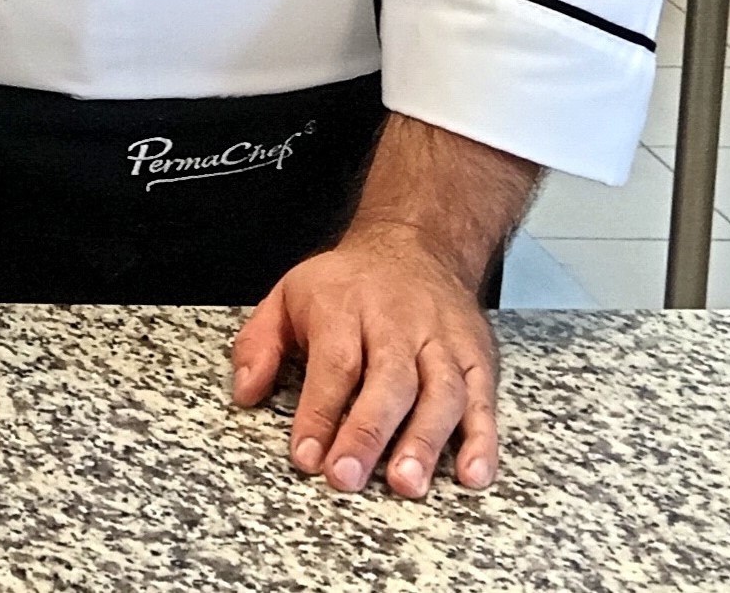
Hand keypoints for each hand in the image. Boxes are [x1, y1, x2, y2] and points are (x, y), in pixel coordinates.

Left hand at [229, 220, 500, 497]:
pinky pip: (484, 399)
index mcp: (344, 305)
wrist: (415, 245)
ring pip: (441, 392)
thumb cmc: (346, 284)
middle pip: (388, 381)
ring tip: (407, 484)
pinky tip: (472, 474)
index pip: (334, 362)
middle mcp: (397, 322)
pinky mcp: (478, 356)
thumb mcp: (287, 295)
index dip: (320, 412)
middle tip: (348, 477)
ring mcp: (442, 340)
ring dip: (426, 441)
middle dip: (367, 433)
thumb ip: (259, 343)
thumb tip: (244, 393)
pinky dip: (482, 439)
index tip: (306, 456)